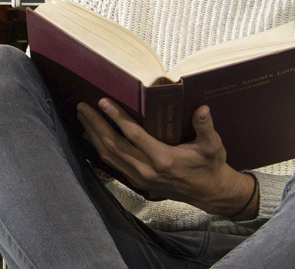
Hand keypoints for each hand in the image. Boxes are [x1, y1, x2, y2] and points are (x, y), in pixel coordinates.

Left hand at [77, 99, 257, 218]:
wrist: (208, 192)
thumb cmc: (209, 165)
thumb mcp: (213, 145)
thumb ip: (205, 126)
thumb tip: (203, 108)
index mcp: (163, 159)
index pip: (134, 135)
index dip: (117, 118)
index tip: (103, 102)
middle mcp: (147, 169)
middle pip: (113, 144)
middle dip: (96, 124)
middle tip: (82, 106)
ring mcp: (139, 177)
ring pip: (109, 155)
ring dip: (93, 134)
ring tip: (82, 116)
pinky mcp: (136, 180)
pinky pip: (112, 163)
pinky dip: (98, 148)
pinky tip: (90, 135)